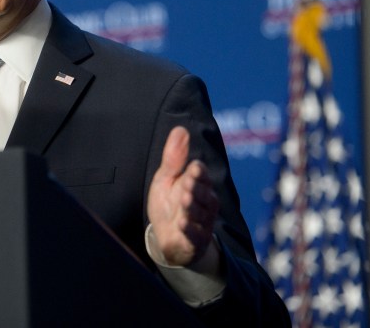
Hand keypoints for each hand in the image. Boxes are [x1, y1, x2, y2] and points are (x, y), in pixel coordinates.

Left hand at [147, 126, 219, 266]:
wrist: (168, 237)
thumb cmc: (169, 204)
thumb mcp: (166, 178)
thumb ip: (174, 157)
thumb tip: (180, 129)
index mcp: (198, 185)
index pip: (200, 176)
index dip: (197, 173)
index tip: (193, 167)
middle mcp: (203, 203)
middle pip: (203, 194)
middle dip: (196, 188)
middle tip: (187, 182)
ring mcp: (201, 223)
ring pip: (200, 214)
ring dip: (193, 207)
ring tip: (184, 199)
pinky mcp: (195, 241)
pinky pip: (194, 235)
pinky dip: (189, 229)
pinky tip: (182, 223)